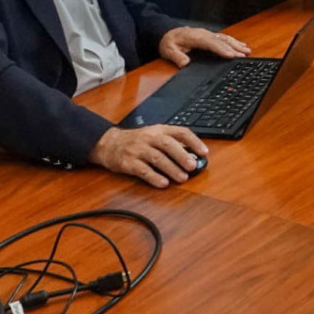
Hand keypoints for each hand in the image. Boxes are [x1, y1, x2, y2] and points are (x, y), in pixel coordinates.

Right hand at [89, 125, 207, 187]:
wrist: (109, 143)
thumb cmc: (138, 142)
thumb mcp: (155, 136)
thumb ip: (173, 144)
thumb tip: (193, 157)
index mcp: (159, 130)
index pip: (180, 132)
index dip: (194, 141)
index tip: (204, 152)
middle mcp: (149, 137)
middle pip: (168, 145)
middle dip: (182, 156)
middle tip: (192, 166)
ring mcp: (138, 149)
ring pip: (157, 158)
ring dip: (171, 169)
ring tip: (182, 178)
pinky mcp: (128, 162)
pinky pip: (143, 170)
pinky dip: (154, 177)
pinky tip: (163, 183)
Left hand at [157, 26, 249, 66]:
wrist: (167, 33)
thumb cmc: (169, 42)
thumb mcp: (168, 50)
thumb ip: (176, 57)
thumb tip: (184, 63)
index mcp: (195, 37)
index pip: (211, 43)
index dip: (221, 49)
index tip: (231, 55)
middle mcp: (204, 34)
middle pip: (221, 41)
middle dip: (233, 48)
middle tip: (244, 55)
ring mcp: (208, 34)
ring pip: (224, 38)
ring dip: (236, 44)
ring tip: (247, 50)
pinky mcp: (210, 36)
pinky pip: (223, 38)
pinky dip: (233, 41)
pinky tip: (241, 45)